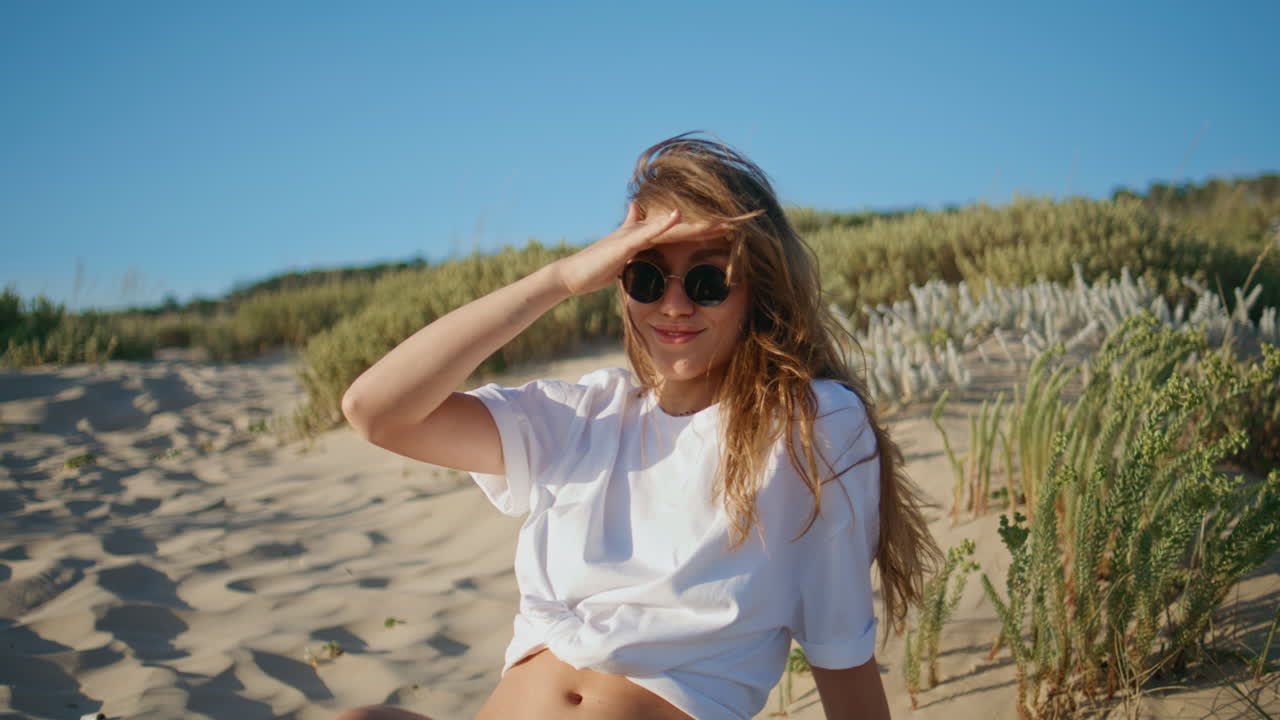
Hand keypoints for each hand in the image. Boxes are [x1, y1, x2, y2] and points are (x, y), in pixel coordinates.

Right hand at [554, 203, 730, 295]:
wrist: (573, 275)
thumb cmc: (596, 267)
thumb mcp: (623, 253)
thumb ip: (631, 231)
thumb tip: (637, 208)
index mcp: (649, 238)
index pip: (684, 233)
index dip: (707, 230)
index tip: (732, 229)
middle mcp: (645, 232)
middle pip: (686, 227)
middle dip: (712, 225)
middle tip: (741, 219)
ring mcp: (635, 236)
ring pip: (672, 227)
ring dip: (697, 222)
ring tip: (722, 217)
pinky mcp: (625, 244)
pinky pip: (648, 233)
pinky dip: (664, 224)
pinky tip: (680, 216)